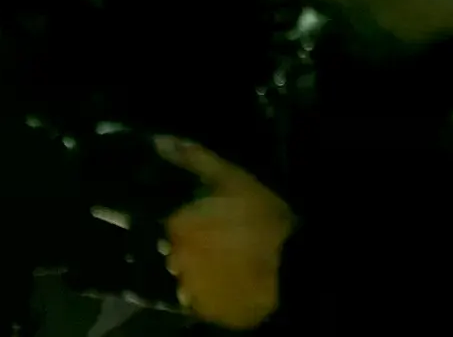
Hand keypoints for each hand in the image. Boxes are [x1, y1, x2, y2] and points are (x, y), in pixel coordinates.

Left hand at [157, 137, 293, 329]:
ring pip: (188, 279)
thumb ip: (192, 157)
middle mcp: (177, 260)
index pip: (171, 225)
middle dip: (192, 248)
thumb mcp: (229, 176)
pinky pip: (203, 303)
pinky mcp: (211, 312)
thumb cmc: (260, 214)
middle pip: (176, 253)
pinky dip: (213, 295)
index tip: (209, 222)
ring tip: (229, 265)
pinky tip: (233, 283)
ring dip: (201, 272)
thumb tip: (159, 141)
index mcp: (177, 226)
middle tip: (222, 243)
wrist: (293, 262)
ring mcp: (193, 290)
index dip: (190, 223)